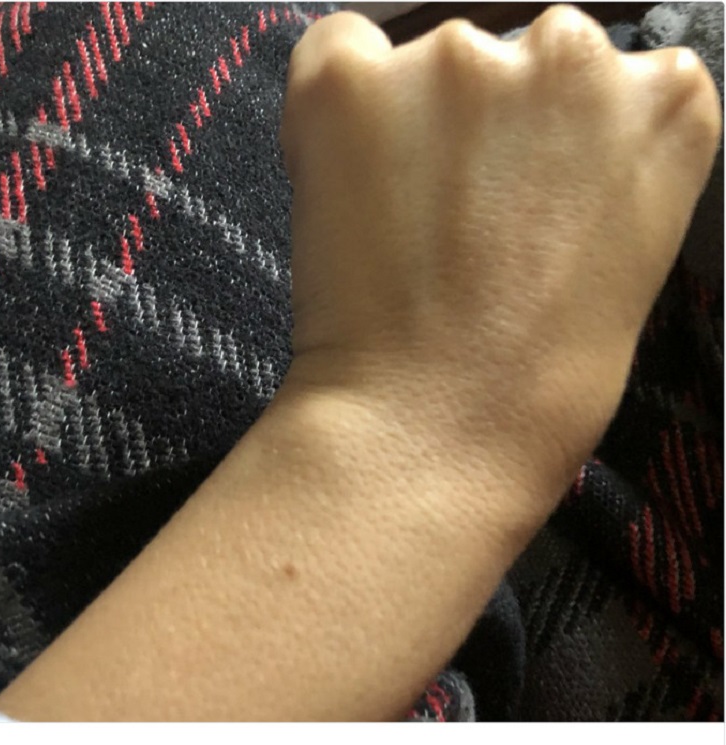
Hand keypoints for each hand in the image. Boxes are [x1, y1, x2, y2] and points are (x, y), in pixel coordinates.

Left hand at [280, 5, 720, 519]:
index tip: (530, 194)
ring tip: (403, 233)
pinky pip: (340, 61)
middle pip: (517, 60)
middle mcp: (571, 55)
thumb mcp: (624, 265)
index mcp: (666, 105)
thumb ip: (600, 176)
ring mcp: (458, 61)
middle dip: (488, 128)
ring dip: (413, 128)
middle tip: (458, 223)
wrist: (436, 432)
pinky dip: (335, 117)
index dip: (555, 143)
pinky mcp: (355, 83)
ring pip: (427, 64)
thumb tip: (541, 157)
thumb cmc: (538, 384)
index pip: (612, 76)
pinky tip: (348, 194)